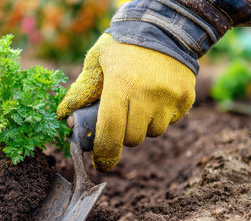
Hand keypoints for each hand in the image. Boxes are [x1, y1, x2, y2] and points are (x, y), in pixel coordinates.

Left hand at [57, 33, 195, 171]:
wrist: (164, 26)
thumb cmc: (123, 44)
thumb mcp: (97, 59)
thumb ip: (82, 88)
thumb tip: (64, 115)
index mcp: (121, 85)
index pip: (110, 133)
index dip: (104, 154)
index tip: (101, 163)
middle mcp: (147, 95)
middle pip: (132, 138)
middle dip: (123, 134)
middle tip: (120, 116)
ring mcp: (170, 98)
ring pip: (153, 132)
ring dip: (143, 124)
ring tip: (140, 100)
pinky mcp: (186, 98)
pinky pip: (171, 121)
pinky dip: (161, 115)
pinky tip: (157, 95)